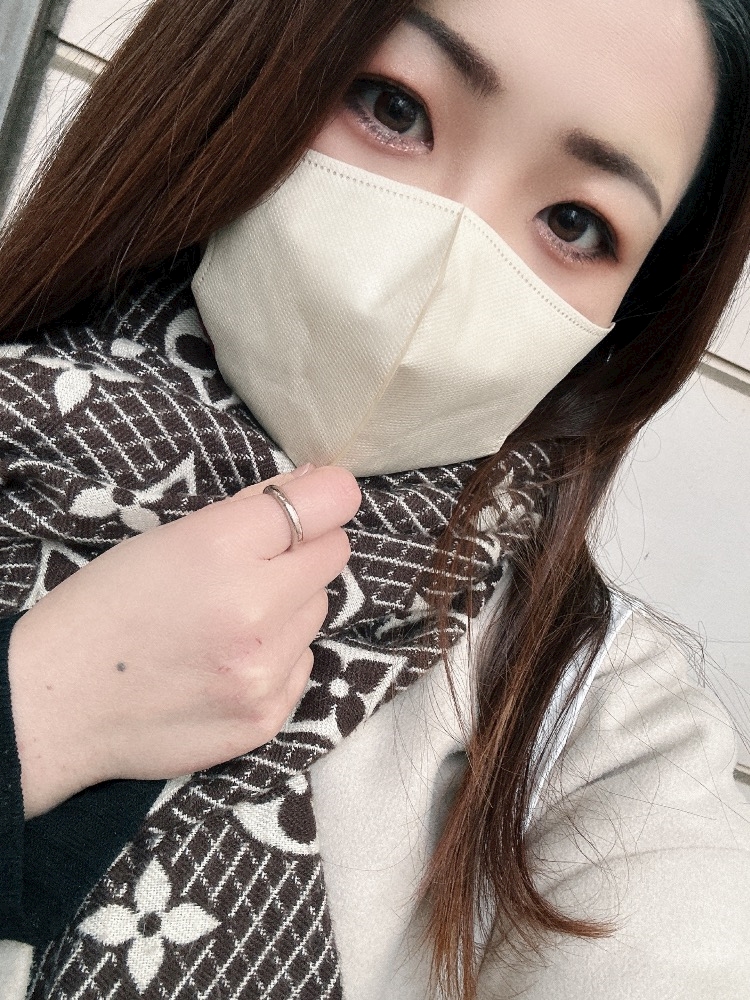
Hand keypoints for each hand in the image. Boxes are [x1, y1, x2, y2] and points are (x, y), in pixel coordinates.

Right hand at [8, 465, 360, 817]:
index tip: (316, 502)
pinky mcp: (267, 717)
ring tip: (229, 620)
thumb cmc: (108, 607)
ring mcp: (264, 671)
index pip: (328, 503)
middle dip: (302, 554)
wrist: (60, 705)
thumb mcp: (169, 537)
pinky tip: (228, 660)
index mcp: (221, 549)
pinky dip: (278, 656)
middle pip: (333, 556)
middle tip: (252, 567)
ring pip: (318, 612)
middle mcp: (253, 611)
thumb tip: (323, 484)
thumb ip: (252, 508)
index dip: (325, 498)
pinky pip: (303, 663)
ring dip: (289, 607)